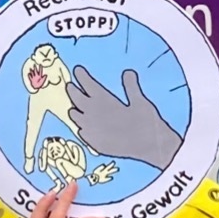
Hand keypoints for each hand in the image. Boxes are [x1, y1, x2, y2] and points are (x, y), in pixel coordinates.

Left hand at [67, 66, 185, 164]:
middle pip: (76, 98)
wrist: (148, 147)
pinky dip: (82, 127)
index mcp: (103, 100)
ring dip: (75, 109)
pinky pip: (82, 132)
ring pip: (75, 116)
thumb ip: (131, 87)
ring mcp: (92, 130)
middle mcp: (93, 114)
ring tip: (74, 107)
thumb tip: (127, 72)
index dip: (81, 76)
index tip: (77, 69)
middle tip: (70, 85)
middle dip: (72, 90)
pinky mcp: (94, 143)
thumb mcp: (140, 101)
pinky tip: (84, 127)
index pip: (88, 84)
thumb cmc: (146, 122)